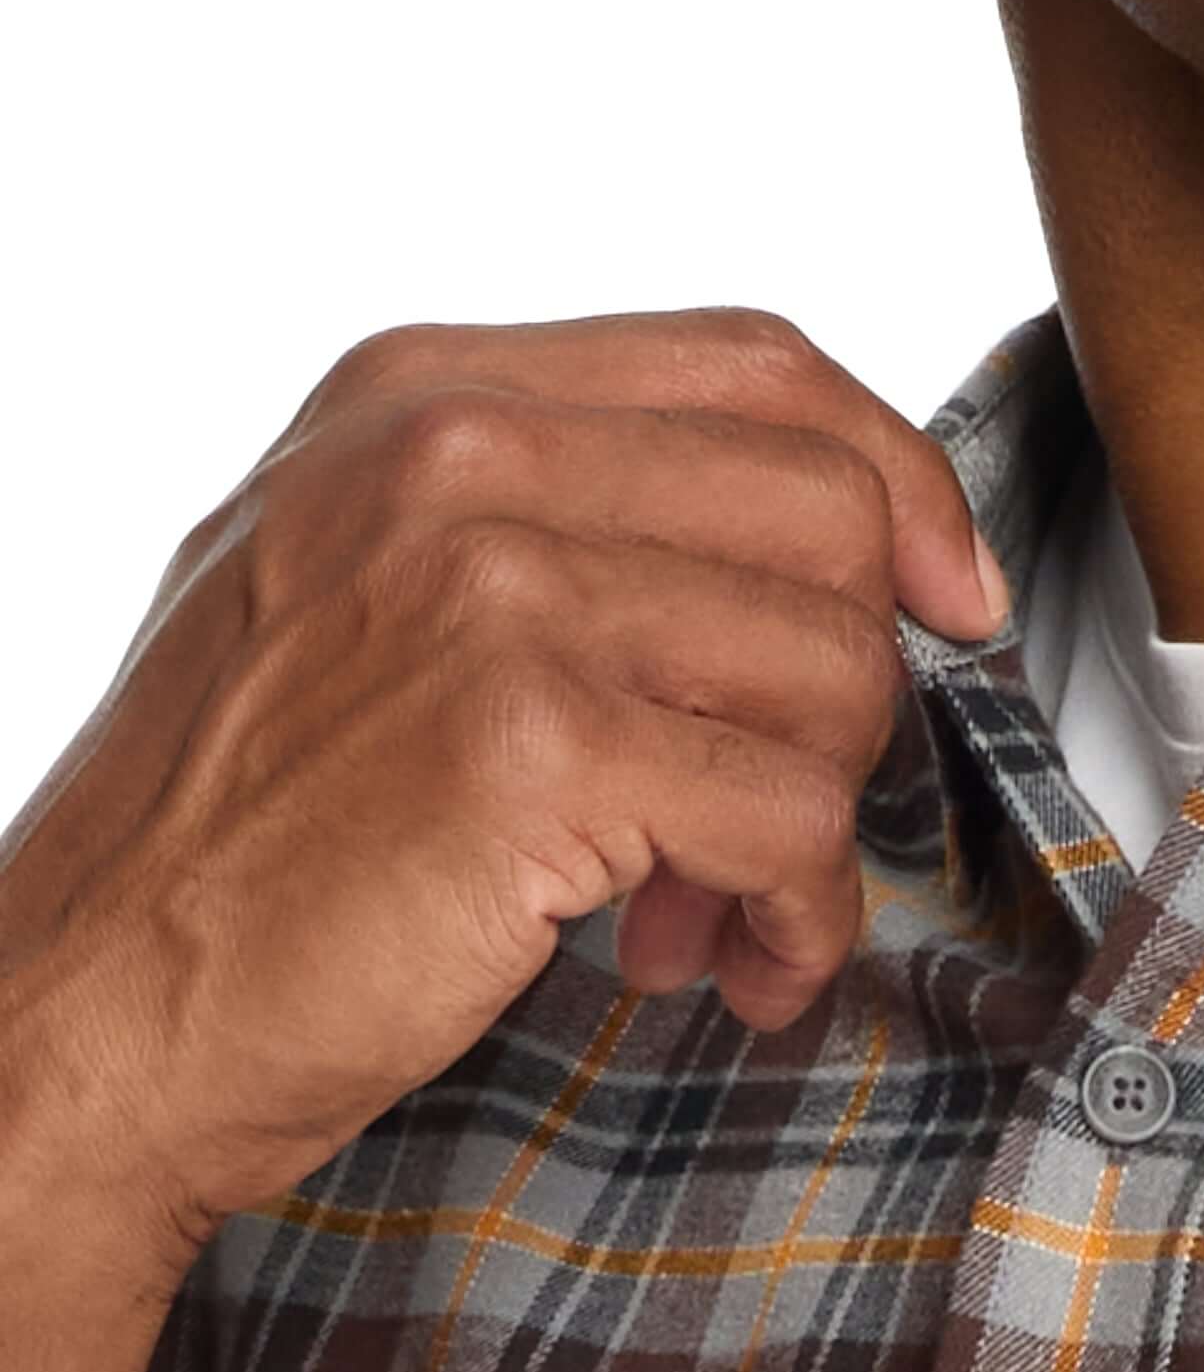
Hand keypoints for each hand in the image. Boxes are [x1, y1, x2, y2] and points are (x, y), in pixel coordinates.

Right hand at [0, 307, 1007, 1282]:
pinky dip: (797, 917)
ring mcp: (489, 590)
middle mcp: (453, 457)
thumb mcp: (359, 593)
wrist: (89, 1006)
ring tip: (719, 912)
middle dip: (856, 681)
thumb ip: (552, 527)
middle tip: (783, 803)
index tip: (946, 599)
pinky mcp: (528, 745)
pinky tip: (727, 967)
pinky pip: (790, 815)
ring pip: (832, 670)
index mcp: (423, 394)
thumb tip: (813, 557)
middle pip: (830, 512)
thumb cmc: (236, 832)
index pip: (758, 364)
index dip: (899, 483)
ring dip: (819, 825)